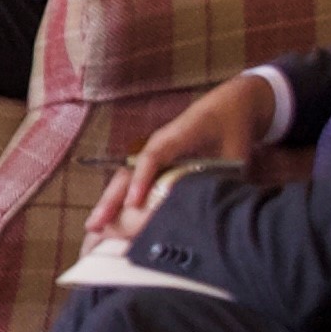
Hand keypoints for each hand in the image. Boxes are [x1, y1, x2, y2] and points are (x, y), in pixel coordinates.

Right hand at [86, 73, 268, 245]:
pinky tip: (113, 218)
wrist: (230, 106)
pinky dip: (121, 199)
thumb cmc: (232, 128)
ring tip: (95, 226)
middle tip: (95, 224)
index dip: (141, 181)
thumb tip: (213, 212)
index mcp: (177, 137)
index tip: (133, 205)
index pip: (153, 158)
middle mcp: (157, 144)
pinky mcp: (156, 162)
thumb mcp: (235, 153)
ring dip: (110, 201)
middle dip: (111, 198)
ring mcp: (153, 153)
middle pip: (128, 171)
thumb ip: (223, 177)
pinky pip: (133, 181)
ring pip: (125, 178)